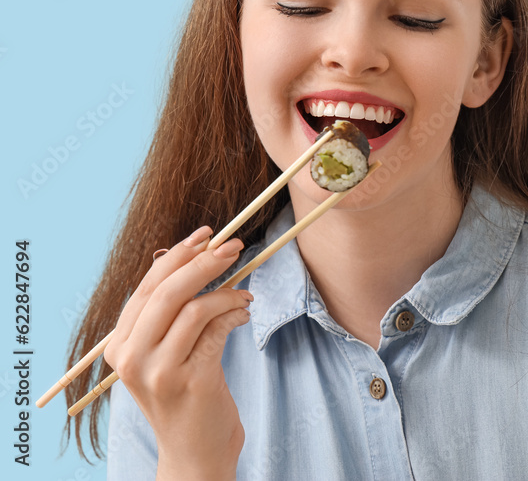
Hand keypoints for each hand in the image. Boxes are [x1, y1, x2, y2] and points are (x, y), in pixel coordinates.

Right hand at [103, 226, 251, 479]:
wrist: (195, 453)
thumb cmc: (186, 397)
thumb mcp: (165, 356)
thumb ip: (170, 317)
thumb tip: (197, 259)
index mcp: (120, 346)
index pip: (147, 287)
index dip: (177, 256)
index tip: (206, 235)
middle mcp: (132, 358)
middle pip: (167, 292)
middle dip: (204, 261)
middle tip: (234, 245)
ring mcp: (159, 371)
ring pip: (194, 308)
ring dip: (227, 292)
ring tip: (245, 293)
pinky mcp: (190, 381)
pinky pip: (216, 330)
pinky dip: (235, 312)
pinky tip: (245, 311)